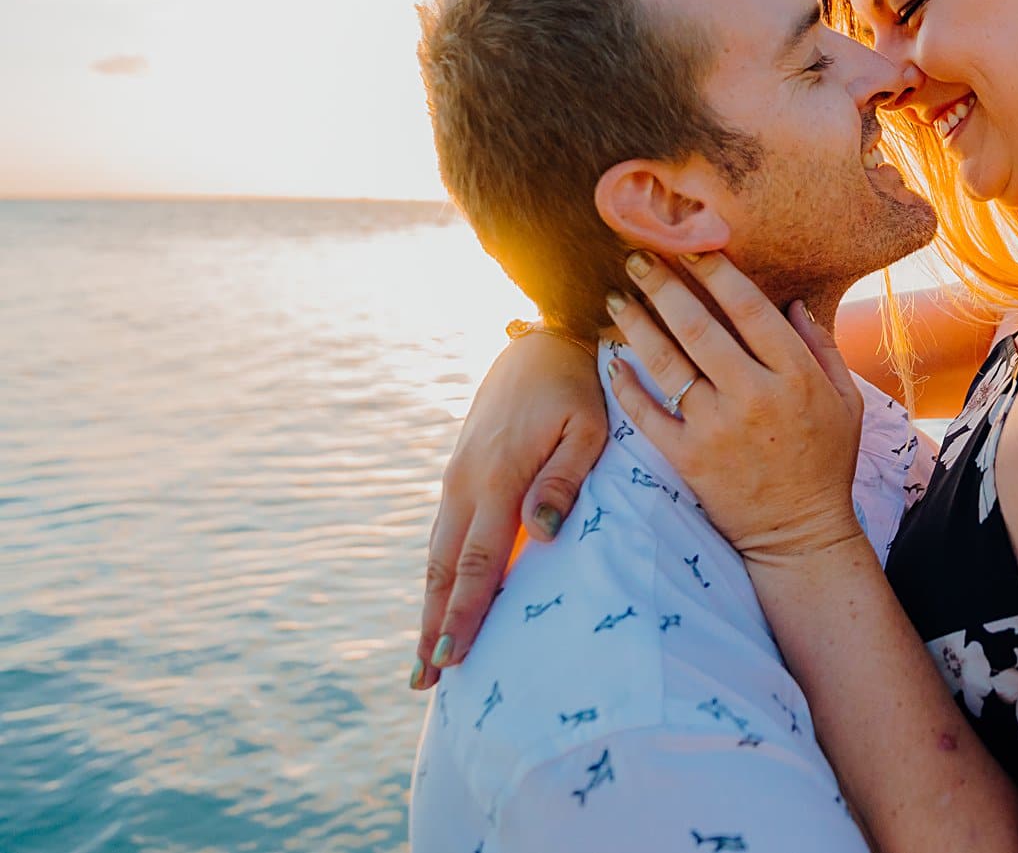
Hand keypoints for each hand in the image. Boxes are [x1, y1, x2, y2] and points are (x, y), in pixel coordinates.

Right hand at [410, 330, 607, 688]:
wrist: (542, 344)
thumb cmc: (578, 388)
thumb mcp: (587, 427)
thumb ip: (564, 480)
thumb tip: (541, 535)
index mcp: (497, 476)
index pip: (477, 560)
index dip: (463, 611)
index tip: (452, 658)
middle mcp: (466, 482)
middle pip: (442, 568)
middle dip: (432, 626)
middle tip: (423, 681)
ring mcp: (457, 478)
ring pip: (436, 554)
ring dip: (428, 606)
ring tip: (423, 659)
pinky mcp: (460, 473)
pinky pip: (443, 534)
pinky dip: (437, 574)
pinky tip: (438, 602)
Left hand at [606, 249, 865, 566]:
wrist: (800, 532)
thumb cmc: (825, 462)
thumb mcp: (845, 401)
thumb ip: (822, 348)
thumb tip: (794, 303)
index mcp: (793, 375)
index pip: (748, 308)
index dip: (716, 272)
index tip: (691, 247)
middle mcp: (752, 394)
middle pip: (697, 325)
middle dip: (663, 284)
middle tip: (636, 257)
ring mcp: (716, 427)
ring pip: (666, 363)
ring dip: (636, 324)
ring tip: (615, 298)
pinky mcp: (688, 458)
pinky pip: (647, 414)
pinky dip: (627, 385)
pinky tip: (613, 360)